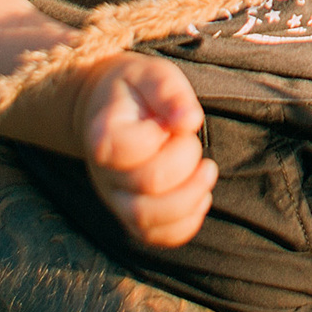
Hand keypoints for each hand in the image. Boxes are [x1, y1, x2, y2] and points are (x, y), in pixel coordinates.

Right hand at [72, 51, 215, 247]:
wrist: (108, 109)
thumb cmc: (135, 90)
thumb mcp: (151, 74)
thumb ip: (169, 92)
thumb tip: (190, 121)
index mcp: (103, 136)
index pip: (132, 149)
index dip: (164, 135)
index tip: (171, 120)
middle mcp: (104, 175)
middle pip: (146, 187)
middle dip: (185, 162)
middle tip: (192, 140)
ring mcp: (116, 199)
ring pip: (148, 223)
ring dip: (190, 198)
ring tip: (207, 172)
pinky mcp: (131, 215)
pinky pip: (156, 237)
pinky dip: (185, 224)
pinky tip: (200, 196)